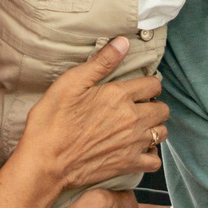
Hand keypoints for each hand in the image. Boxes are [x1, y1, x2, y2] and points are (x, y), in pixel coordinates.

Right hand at [18, 37, 168, 191]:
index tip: (138, 88)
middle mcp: (132, 119)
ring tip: (139, 127)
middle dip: (154, 105)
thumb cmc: (52, 121)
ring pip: (161, 133)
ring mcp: (133, 144)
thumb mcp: (70, 83)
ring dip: (154, 128)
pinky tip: (138, 150)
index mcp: (119, 96)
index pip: (153, 85)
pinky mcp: (128, 165)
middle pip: (163, 109)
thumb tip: (124, 42)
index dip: (148, 84)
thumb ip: (101, 62)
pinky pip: (154, 161)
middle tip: (139, 107)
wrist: (45, 162)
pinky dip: (150, 155)